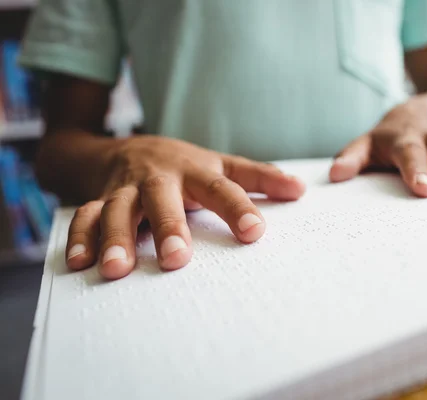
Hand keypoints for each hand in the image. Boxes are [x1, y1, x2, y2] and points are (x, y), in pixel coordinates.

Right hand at [66, 135, 305, 279]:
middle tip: (176, 259)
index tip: (253, 233)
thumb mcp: (220, 165)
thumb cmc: (183, 164)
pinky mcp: (100, 199)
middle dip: (167, 227)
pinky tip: (81, 263)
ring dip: (115, 237)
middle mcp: (160, 178)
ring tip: (116, 269)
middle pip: (162, 199)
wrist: (127, 147)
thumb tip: (300, 190)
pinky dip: (81, 237)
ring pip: (118, 209)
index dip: (238, 209)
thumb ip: (257, 178)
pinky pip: (86, 216)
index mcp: (196, 171)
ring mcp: (127, 188)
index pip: (222, 188)